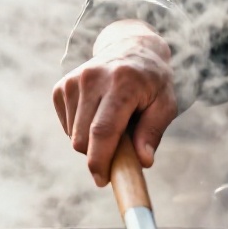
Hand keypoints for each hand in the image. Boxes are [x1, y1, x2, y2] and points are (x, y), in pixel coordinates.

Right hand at [52, 20, 177, 185]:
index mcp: (122, 83)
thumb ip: (153, 132)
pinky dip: (81, 130)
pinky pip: (67, 126)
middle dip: (98, 155)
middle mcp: (93, 78)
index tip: (102, 180)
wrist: (131, 48)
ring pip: (73, 135)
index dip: (100, 161)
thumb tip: (143, 161)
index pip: (103, 130)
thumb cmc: (152, 82)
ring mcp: (74, 81)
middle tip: (118, 151)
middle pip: (83, 138)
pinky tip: (97, 115)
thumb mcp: (165, 105)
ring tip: (111, 124)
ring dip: (91, 142)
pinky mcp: (62, 86)